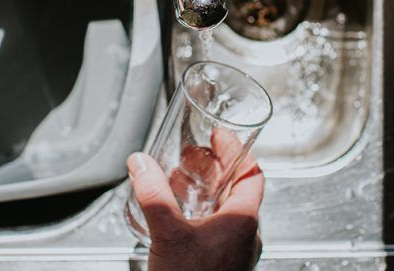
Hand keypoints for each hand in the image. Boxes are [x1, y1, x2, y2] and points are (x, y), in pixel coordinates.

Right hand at [127, 139, 263, 270]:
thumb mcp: (166, 232)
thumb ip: (153, 193)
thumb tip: (141, 163)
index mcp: (244, 220)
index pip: (252, 172)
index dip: (236, 149)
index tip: (220, 136)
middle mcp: (247, 236)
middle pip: (239, 189)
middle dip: (214, 168)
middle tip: (194, 156)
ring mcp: (238, 253)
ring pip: (228, 211)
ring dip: (206, 192)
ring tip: (181, 184)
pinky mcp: (225, 266)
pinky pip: (220, 231)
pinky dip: (203, 215)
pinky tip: (180, 219)